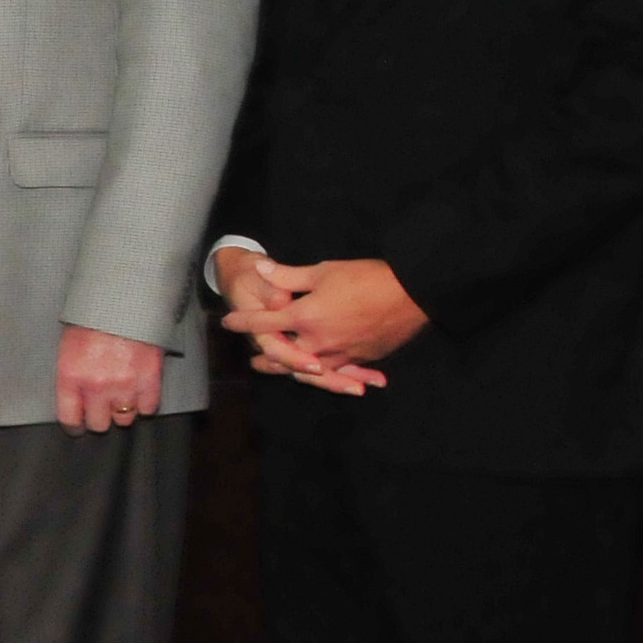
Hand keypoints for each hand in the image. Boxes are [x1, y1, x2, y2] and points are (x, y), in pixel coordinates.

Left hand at [53, 323, 167, 434]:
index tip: (78, 426)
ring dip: (123, 411)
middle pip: (99, 424)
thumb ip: (72, 372)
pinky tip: (140, 395)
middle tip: (102, 409)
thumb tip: (74, 395)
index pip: (69, 418)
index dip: (74, 426)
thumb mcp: (69, 344)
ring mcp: (125, 386)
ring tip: (122, 399)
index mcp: (71, 376)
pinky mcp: (150, 381)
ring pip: (124, 420)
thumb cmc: (92, 317)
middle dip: (100, 418)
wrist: (125, 300)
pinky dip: (145, 405)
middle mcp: (97, 386)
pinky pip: (148, 409)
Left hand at [224, 253, 419, 392]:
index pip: (264, 322)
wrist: (414, 293)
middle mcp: (320, 342)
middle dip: (268, 360)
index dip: (243, 322)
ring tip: (288, 372)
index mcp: (305, 317)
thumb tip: (260, 269)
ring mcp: (343, 353)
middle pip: (285, 357)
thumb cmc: (365, 277)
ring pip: (313, 369)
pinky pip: (341, 370)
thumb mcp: (322, 271)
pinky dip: (332, 374)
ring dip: (297, 371)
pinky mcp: (364, 357)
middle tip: (255, 362)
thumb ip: (288, 276)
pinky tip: (327, 373)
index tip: (228, 322)